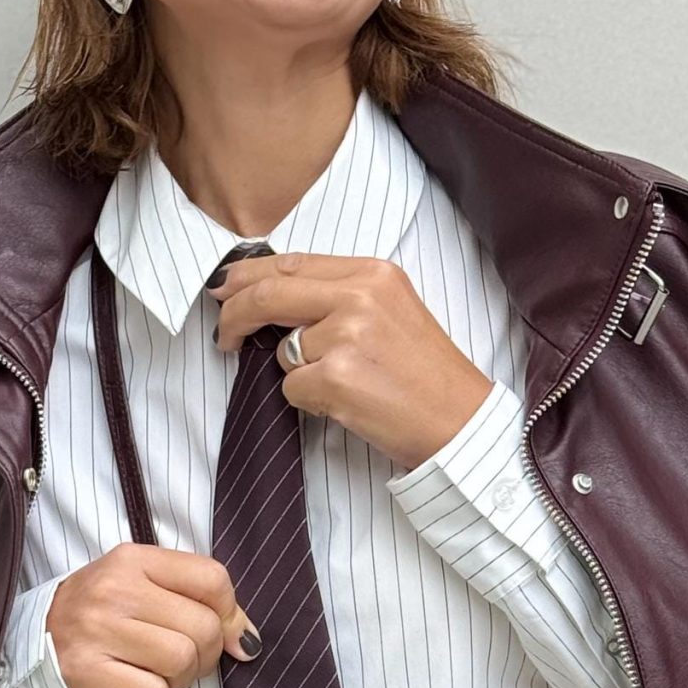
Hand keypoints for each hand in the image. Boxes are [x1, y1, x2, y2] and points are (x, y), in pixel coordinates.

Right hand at [45, 543, 259, 687]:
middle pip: (204, 628)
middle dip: (208, 653)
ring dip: (183, 677)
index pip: (212, 579)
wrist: (38, 636)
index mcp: (133, 559)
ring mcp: (98, 631)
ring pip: (182, 661)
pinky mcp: (87, 672)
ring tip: (163, 671)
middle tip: (188, 658)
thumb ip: (196, 597)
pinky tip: (140, 685)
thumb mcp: (143, 583)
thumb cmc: (105, 611)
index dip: (232, 612)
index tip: (227, 631)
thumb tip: (248, 641)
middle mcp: (114, 590)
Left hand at [208, 249, 494, 471]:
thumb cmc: (427, 375)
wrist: (462, 423)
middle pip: (267, 294)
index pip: (291, 263)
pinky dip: (309, 402)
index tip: (226, 290)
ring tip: (345, 385)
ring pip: (283, 351)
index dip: (248, 277)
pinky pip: (291, 388)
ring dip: (299, 373)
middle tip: (225, 336)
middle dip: (234, 315)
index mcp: (373, 273)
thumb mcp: (392, 311)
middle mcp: (360, 296)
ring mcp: (346, 336)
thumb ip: (339, 295)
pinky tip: (348, 404)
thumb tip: (270, 296)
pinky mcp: (337, 378)